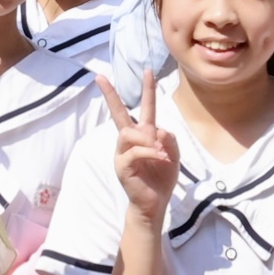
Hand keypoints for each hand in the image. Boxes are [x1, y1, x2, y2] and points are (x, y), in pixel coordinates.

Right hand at [101, 72, 179, 219]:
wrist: (154, 204)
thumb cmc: (162, 179)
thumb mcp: (174, 156)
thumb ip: (170, 140)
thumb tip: (157, 130)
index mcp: (144, 135)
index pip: (144, 108)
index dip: (147, 89)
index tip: (148, 70)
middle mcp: (130, 141)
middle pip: (118, 114)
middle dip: (110, 95)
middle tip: (100, 78)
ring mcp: (123, 153)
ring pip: (129, 133)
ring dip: (147, 139)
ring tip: (161, 152)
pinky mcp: (122, 166)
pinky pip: (134, 151)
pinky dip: (150, 152)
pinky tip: (161, 158)